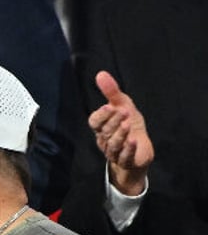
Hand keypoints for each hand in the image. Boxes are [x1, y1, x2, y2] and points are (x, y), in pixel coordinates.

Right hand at [88, 71, 153, 195]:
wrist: (139, 152)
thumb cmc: (128, 127)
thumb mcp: (123, 106)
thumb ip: (111, 92)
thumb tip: (100, 74)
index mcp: (102, 128)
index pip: (95, 122)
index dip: (101, 115)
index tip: (110, 106)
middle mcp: (105, 140)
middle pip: (105, 132)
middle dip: (114, 121)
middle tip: (124, 111)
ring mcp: (115, 152)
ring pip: (113, 144)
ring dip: (120, 135)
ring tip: (128, 124)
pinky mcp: (126, 161)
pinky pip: (124, 157)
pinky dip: (127, 149)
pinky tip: (133, 141)